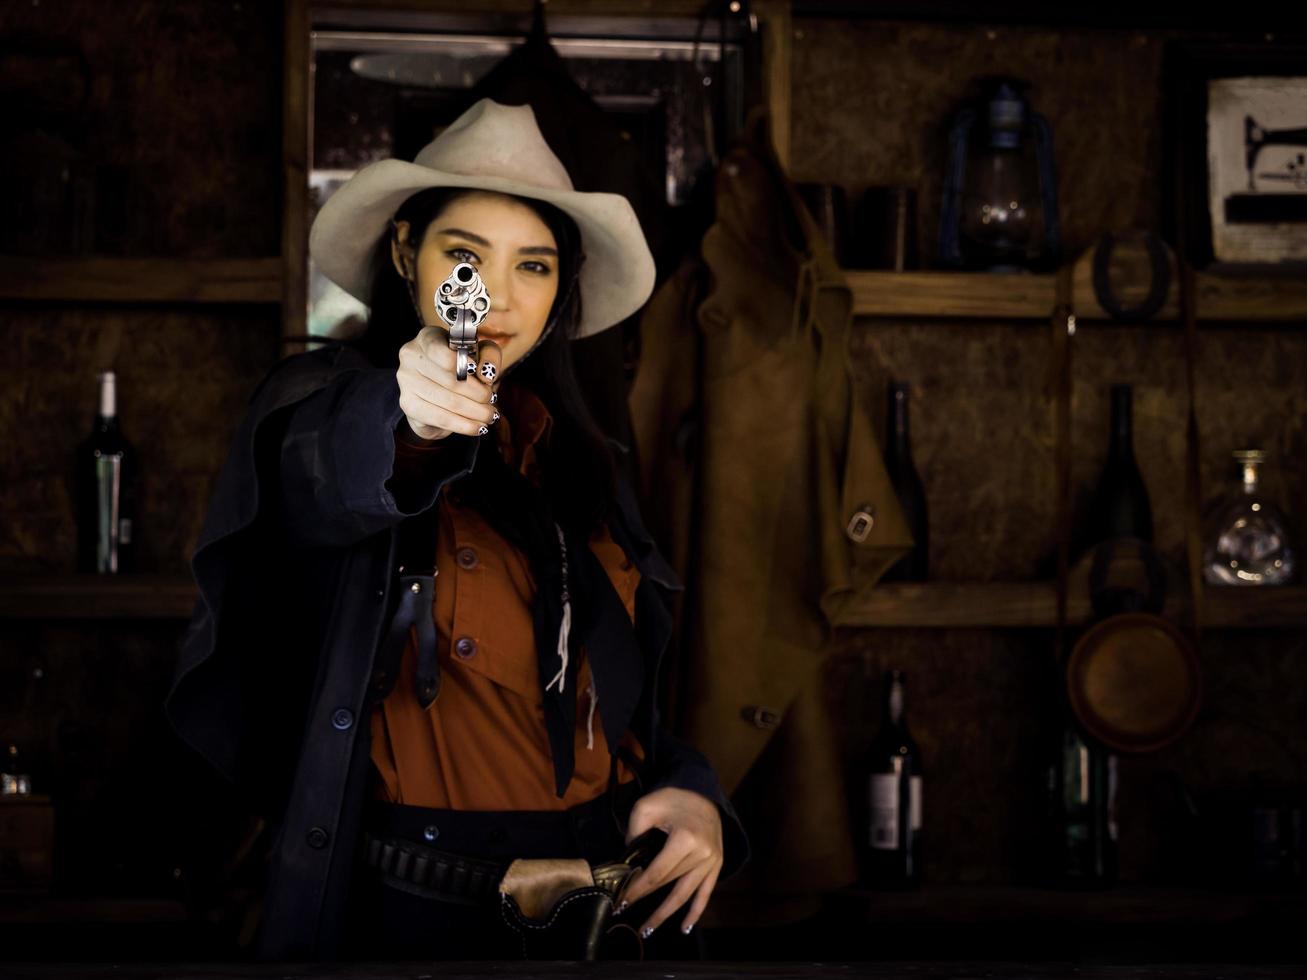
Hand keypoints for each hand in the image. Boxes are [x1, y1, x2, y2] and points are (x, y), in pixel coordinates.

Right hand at [396, 326, 502, 439]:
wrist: (436, 393)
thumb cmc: (460, 367)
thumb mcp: (479, 354)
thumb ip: (489, 355)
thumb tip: (486, 373)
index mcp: (428, 338)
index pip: (443, 352)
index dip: (464, 365)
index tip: (484, 376)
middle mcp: (411, 356)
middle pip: (451, 380)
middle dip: (479, 394)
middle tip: (493, 401)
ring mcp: (406, 381)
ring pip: (449, 402)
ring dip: (476, 412)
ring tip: (490, 416)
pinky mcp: (408, 405)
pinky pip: (441, 418)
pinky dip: (464, 425)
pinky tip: (478, 427)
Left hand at [617, 786, 723, 936]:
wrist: (703, 793)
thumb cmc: (673, 799)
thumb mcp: (647, 807)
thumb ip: (635, 834)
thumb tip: (627, 862)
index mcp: (685, 839)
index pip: (656, 873)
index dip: (637, 889)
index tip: (621, 901)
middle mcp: (702, 854)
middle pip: (668, 883)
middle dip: (645, 898)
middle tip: (623, 911)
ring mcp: (712, 862)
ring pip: (685, 894)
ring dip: (666, 914)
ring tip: (648, 930)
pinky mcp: (717, 865)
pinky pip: (706, 894)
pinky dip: (696, 912)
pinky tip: (684, 927)